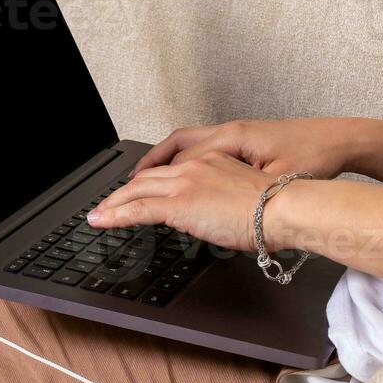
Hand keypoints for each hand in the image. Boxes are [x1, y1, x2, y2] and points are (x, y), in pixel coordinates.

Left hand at [88, 151, 284, 252]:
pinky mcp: (179, 203)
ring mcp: (184, 182)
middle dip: (123, 192)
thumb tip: (211, 214)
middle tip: (109, 204)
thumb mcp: (243, 195)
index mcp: (210, 161)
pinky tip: (102, 221)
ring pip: (137, 190)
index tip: (138, 191)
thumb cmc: (275, 208)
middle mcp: (193, 166)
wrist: (283, 207)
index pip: (169, 170)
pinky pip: (138, 209)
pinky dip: (115, 215)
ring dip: (113, 204)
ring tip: (99, 214)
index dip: (148, 182)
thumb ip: (222, 197)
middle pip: (147, 177)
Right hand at [128, 117, 359, 180]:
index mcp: (232, 138)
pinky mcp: (244, 141)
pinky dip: (182, 158)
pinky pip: (201, 147)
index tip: (133, 198)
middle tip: (125, 188)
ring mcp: (235, 135)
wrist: (338, 140)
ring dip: (162, 160)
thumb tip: (209, 204)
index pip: (181, 160)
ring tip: (142, 179)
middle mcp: (228, 132)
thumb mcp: (275, 179)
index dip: (155, 181)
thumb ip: (240, 189)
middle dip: (148, 167)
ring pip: (186, 144)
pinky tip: (180, 175)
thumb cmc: (313, 157)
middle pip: (175, 147)